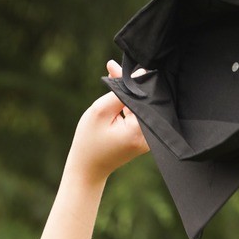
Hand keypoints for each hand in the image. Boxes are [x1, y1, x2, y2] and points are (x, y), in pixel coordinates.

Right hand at [65, 60, 148, 186]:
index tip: (118, 69)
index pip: (145, 94)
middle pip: (145, 100)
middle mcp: (151, 135)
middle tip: (113, 70)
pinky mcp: (144, 137)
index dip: (134, 79)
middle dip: (130, 84)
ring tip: (111, 77)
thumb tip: (140, 73)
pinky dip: (128, 104)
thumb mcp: (100, 110)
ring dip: (127, 92)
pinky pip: (139, 114)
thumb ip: (120, 91)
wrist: (87, 168)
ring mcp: (149, 137)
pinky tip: (115, 97)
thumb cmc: (89, 141)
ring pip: (141, 106)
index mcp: (141, 129)